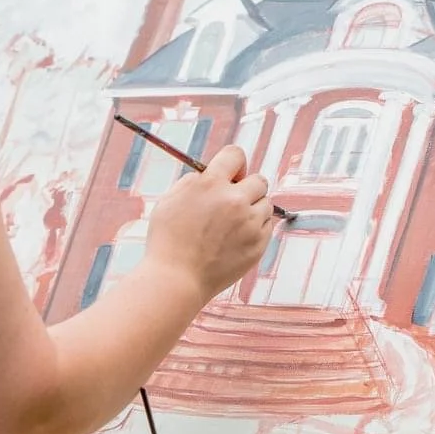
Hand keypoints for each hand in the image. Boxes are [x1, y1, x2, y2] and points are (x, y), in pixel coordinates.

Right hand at [145, 145, 275, 300]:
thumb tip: (211, 174)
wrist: (177, 278)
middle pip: (259, 180)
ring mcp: (249, 223)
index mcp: (211, 184)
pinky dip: (255, 228)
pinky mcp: (258, 244)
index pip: (236, 155)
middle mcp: (234, 200)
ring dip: (252, 209)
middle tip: (231, 202)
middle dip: (246, 188)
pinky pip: (267, 226)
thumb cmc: (168, 240)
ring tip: (231, 224)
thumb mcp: (171, 199)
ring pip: (266, 204)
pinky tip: (235, 238)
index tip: (230, 175)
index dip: (233, 164)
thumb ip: (194, 181)